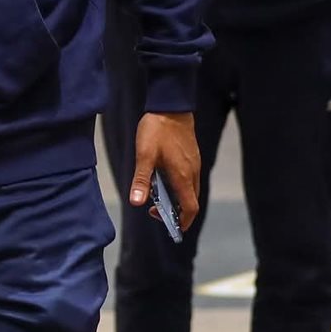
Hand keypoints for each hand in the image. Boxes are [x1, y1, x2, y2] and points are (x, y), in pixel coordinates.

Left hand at [131, 112, 200, 231]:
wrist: (171, 106)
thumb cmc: (157, 130)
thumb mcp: (144, 155)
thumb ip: (141, 180)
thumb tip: (136, 202)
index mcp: (182, 176)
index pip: (190, 209)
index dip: (183, 222)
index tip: (170, 226)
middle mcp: (192, 173)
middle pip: (191, 202)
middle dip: (176, 212)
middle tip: (154, 210)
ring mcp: (194, 165)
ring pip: (190, 190)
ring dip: (177, 199)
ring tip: (156, 195)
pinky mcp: (192, 157)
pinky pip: (189, 179)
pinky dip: (178, 187)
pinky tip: (163, 179)